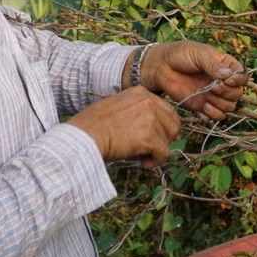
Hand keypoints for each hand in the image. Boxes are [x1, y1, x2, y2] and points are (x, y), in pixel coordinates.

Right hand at [68, 86, 182, 167]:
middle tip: (148, 148)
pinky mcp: (150, 137)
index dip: (162, 127)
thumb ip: (135, 111)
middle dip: (164, 138)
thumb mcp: (116, 107)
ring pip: (168, 140)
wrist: (83, 137)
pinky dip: (155, 161)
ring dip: (156, 150)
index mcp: (141, 93)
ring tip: (139, 154)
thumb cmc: (92, 126)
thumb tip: (149, 126)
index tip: (151, 137)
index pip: (166, 110)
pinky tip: (143, 163)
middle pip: (173, 124)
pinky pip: (164, 153)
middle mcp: (149, 102)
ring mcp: (151, 119)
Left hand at [140, 41, 247, 119]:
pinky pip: (218, 115)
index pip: (242, 76)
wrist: (160, 67)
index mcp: (225, 65)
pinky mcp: (203, 105)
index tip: (227, 78)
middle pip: (238, 93)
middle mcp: (222, 81)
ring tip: (208, 94)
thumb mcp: (198, 54)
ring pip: (230, 106)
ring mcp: (213, 94)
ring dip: (222, 103)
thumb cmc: (179, 54)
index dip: (239, 80)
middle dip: (229, 92)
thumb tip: (228, 76)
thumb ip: (213, 65)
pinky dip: (214, 113)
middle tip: (214, 86)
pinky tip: (204, 105)